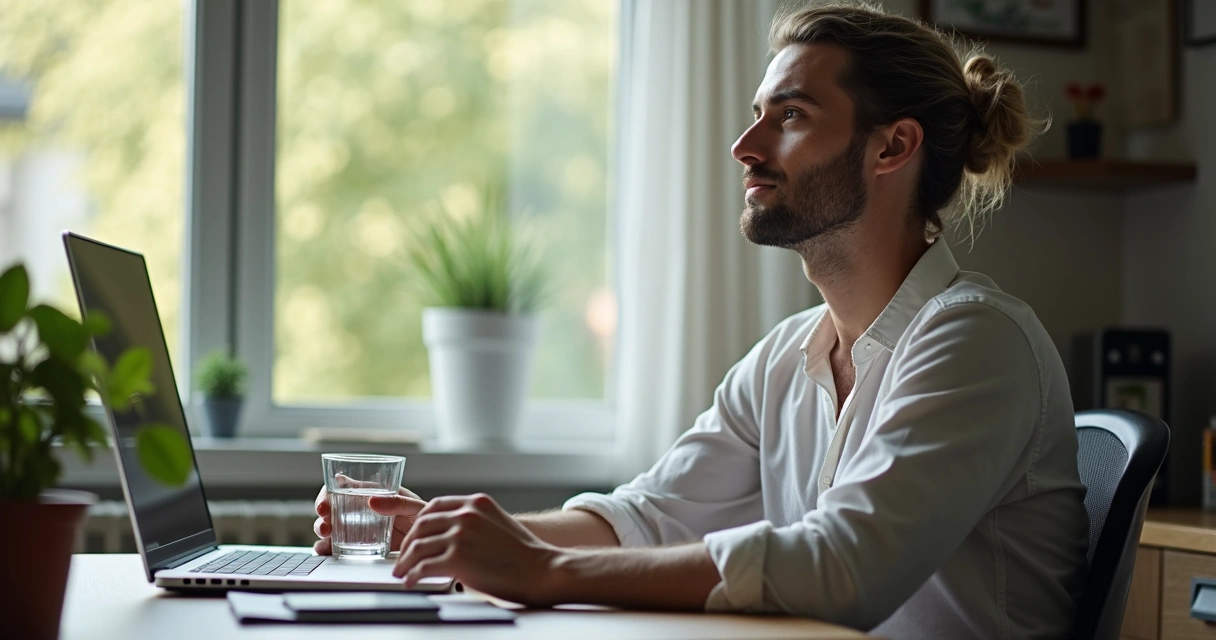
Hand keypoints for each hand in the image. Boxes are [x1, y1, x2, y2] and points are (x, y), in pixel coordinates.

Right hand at [312, 478, 427, 554]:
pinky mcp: (359, 546)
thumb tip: (371, 500)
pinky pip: (337, 547)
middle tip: (325, 526)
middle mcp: (360, 510)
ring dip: (321, 533)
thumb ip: (397, 503)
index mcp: (371, 493)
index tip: (323, 507)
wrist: (430, 541)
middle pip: (330, 508)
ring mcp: (357, 528)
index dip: (327, 494)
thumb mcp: (415, 506)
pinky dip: (327, 550)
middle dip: (321, 517)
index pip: (341, 488)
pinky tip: (325, 552)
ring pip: (330, 528)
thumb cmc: (425, 517)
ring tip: (324, 541)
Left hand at [393, 493, 562, 605]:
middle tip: (402, 556)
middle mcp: (466, 514)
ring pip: (418, 547)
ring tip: (402, 572)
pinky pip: (423, 567)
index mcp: (476, 503)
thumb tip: (455, 532)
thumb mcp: (499, 522)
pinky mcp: (456, 558)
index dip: (419, 522)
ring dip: (405, 562)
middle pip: (422, 525)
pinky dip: (412, 576)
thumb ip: (476, 521)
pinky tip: (411, 582)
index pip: (436, 505)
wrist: (541, 569)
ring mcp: (460, 535)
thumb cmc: (524, 553)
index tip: (414, 534)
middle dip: (408, 542)